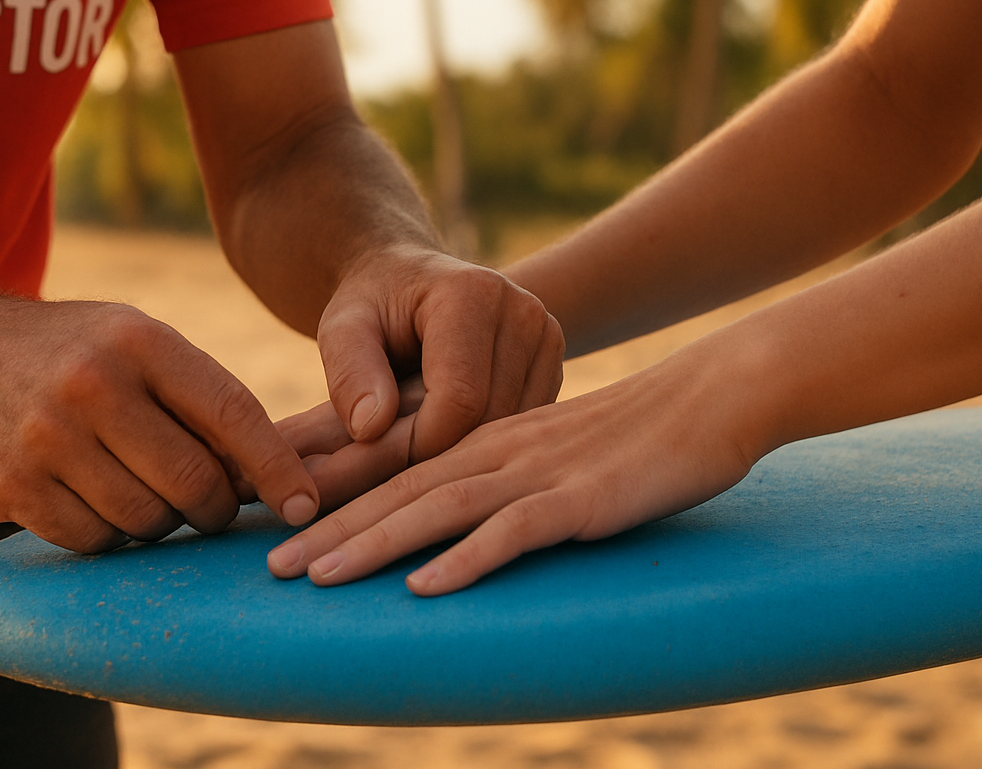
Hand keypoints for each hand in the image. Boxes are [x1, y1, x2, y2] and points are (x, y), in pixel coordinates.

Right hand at [0, 296, 319, 551]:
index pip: (231, 412)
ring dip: (160, 522)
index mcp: (138, 340)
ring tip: (147, 495)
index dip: (277, 468)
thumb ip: (195, 394)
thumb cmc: (67, 350)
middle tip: (213, 507)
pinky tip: (99, 504)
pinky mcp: (10, 487)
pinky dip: (109, 537)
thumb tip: (271, 473)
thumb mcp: (132, 339)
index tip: (304, 504)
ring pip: (146, 520)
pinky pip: (92, 541)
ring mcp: (47, 439)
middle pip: (193, 481)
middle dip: (215, 506)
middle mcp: (93, 386)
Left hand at [267, 359, 757, 594]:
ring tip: (317, 578)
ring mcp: (538, 470)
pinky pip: (515, 530)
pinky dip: (466, 558)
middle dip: (331, 528)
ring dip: (374, 544)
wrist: (711, 395)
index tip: (288, 531)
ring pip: (438, 507)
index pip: (398, 468)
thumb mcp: (552, 450)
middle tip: (270, 567)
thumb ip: (502, 478)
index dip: (341, 499)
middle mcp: (498, 446)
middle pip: (399, 489)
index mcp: (485, 433)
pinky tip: (425, 586)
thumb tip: (456, 523)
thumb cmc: (634, 431)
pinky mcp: (581, 498)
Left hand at [317, 245, 564, 460]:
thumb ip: (350, 372)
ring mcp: (547, 337)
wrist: (408, 281)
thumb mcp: (342, 329)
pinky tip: (448, 431)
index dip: (417, 444)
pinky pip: (524, 426)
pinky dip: (485, 441)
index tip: (378, 455)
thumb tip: (370, 428)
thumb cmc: (372, 307)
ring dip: (463, 451)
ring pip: (512, 430)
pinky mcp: (554, 362)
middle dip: (439, 453)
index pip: (460, 399)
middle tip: (392, 459)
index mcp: (472, 294)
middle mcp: (524, 311)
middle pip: (491, 418)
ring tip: (417, 438)